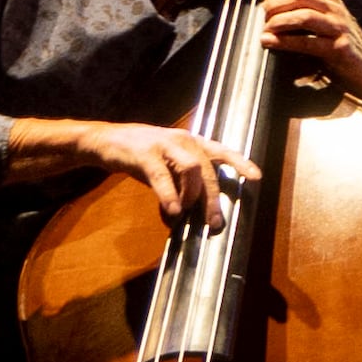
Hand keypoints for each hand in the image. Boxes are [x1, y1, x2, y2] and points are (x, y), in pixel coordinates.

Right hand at [85, 121, 255, 229]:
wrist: (105, 140)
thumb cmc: (140, 154)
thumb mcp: (167, 164)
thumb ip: (182, 182)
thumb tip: (194, 209)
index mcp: (191, 142)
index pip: (221, 150)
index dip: (240, 163)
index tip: (257, 177)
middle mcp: (183, 140)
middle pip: (207, 169)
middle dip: (214, 198)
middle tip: (215, 222)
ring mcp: (164, 144)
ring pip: (192, 169)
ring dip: (193, 196)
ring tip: (187, 214)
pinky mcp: (145, 153)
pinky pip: (162, 177)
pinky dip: (170, 196)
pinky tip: (173, 211)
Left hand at [260, 0, 361, 117]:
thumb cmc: (343, 53)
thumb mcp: (327, 27)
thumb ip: (307, 16)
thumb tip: (270, 14)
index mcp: (332, 1)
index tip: (266, 5)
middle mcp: (337, 11)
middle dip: (275, 5)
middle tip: (262, 18)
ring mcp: (341, 29)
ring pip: (304, 15)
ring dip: (279, 21)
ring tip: (265, 30)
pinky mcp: (341, 49)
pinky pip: (308, 42)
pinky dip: (285, 42)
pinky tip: (271, 43)